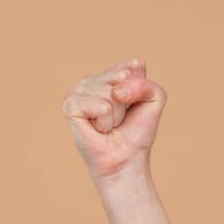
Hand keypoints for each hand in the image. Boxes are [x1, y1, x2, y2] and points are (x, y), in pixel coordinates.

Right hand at [60, 57, 166, 183]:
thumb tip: (116, 91)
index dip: (140, 89)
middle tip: (121, 119)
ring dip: (116, 116)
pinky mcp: (70, 104)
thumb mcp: (153, 100)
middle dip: (127, 103)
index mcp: (113, 73)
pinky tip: (98, 128)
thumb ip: (145, 84)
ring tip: (110, 125)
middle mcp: (94, 78)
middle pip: (122, 78)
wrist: (125, 158)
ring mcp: (79, 90)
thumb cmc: (137, 130)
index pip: (133, 66)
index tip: (135, 106)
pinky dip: (105, 122)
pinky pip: (100, 106)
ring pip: (111, 94)